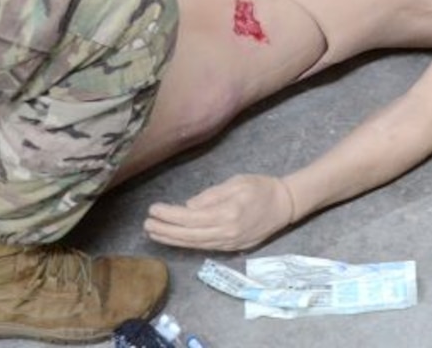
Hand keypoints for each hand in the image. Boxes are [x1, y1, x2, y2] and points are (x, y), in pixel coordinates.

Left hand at [144, 174, 295, 251]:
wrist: (285, 205)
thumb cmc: (261, 187)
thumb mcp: (236, 182)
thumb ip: (212, 195)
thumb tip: (188, 206)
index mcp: (228, 214)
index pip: (191, 218)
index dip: (170, 215)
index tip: (153, 209)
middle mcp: (226, 233)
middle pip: (189, 235)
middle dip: (165, 230)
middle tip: (146, 225)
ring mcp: (229, 243)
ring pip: (194, 244)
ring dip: (172, 240)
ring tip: (154, 233)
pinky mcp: (232, 247)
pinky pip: (204, 247)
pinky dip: (187, 244)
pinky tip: (175, 239)